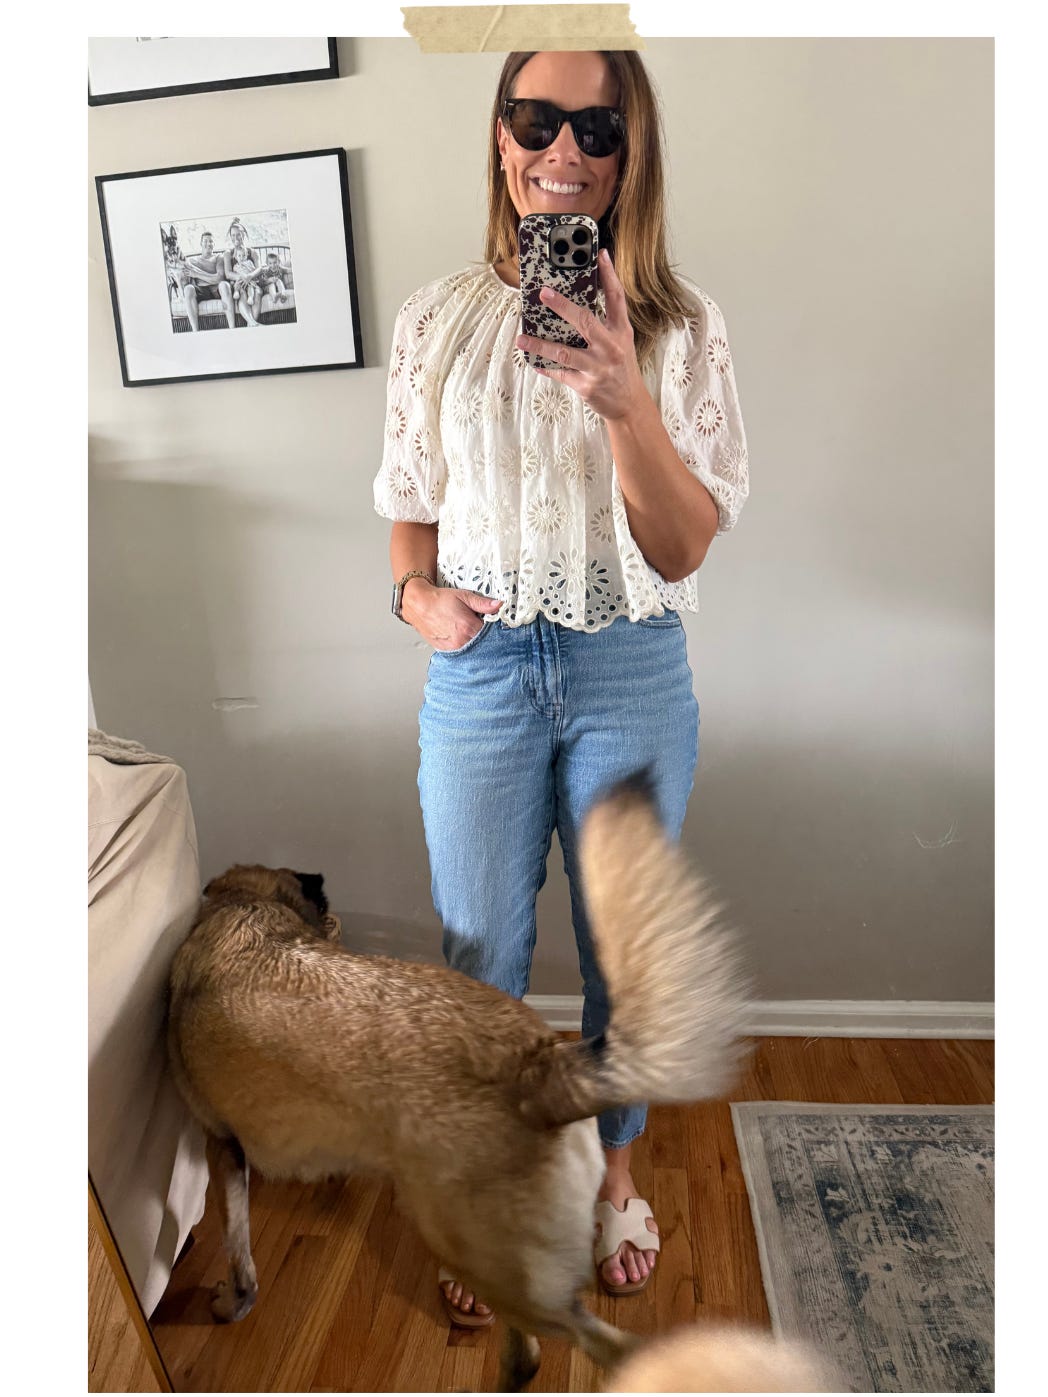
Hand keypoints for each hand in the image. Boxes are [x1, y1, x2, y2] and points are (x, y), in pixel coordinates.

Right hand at [402, 580, 501, 649]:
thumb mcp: (464, 596)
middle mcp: (461, 640)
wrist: (419, 605)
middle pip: (482, 643)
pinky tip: (462, 637)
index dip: (494, 629)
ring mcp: (453, 647)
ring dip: (474, 642)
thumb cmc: (439, 600)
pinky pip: (461, 651)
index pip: (491, 634)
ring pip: (472, 649)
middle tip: (480, 626)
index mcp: (468, 627)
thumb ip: (482, 603)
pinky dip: (464, 646)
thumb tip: (498, 605)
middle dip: (485, 637)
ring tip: (469, 631)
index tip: (494, 624)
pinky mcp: (446, 650)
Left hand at [514, 249, 647, 421]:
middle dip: (562, 306)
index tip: (600, 254)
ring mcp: (598, 368)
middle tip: (543, 293)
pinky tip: (534, 362)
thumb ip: (606, 322)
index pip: (616, 298)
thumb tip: (581, 299)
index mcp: (620, 332)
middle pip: (585, 321)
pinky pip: (561, 374)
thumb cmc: (622, 368)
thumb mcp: (621, 342)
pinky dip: (545, 368)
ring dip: (540, 345)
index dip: (609, 275)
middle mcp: (611, 347)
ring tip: (521, 338)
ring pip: (564, 353)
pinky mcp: (587, 386)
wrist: (630, 405)